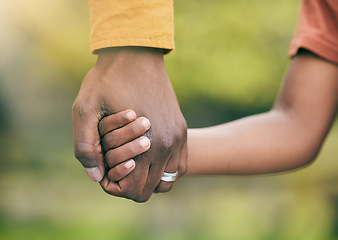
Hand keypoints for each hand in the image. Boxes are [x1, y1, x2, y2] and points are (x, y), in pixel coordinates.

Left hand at [72, 47, 186, 201]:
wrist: (136, 54)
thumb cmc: (107, 80)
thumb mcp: (84, 110)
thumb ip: (85, 148)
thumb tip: (96, 177)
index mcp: (146, 145)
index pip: (134, 190)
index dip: (115, 187)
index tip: (104, 171)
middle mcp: (167, 145)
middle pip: (151, 189)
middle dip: (130, 185)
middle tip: (115, 167)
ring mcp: (178, 137)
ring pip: (167, 180)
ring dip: (149, 178)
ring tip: (132, 163)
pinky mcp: (181, 128)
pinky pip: (179, 164)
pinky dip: (164, 169)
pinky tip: (149, 157)